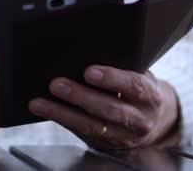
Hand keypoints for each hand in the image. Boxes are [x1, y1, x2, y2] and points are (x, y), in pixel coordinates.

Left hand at [28, 66, 178, 149]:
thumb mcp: (139, 76)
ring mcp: (123, 135)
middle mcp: (140, 119)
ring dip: (63, 112)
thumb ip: (123, 67)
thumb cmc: (137, 90)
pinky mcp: (105, 143)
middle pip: (109, 108)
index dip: (112, 78)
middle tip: (57, 84)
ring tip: (41, 102)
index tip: (89, 71)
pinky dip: (61, 119)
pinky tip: (44, 110)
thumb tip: (89, 49)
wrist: (151, 122)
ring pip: (91, 125)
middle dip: (80, 96)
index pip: (134, 85)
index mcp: (150, 97)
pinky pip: (81, 132)